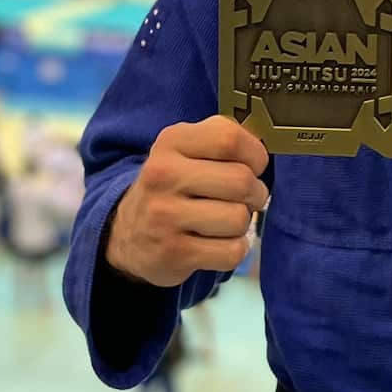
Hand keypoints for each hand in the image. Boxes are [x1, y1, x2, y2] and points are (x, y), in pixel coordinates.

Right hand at [105, 117, 268, 288]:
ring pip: (239, 219)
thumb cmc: (174, 186)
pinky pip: (232, 251)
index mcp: (171, 141)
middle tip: (244, 199)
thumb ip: (224, 139)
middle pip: (241, 181)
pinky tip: (216, 243)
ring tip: (224, 222)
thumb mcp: (186, 150)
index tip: (253, 166)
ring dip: (242, 224)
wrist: (128, 234)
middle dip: (255, 194)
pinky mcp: (173, 252)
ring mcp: (165, 215)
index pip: (229, 139)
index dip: (255, 155)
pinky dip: (233, 249)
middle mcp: (163, 174)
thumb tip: (264, 149)